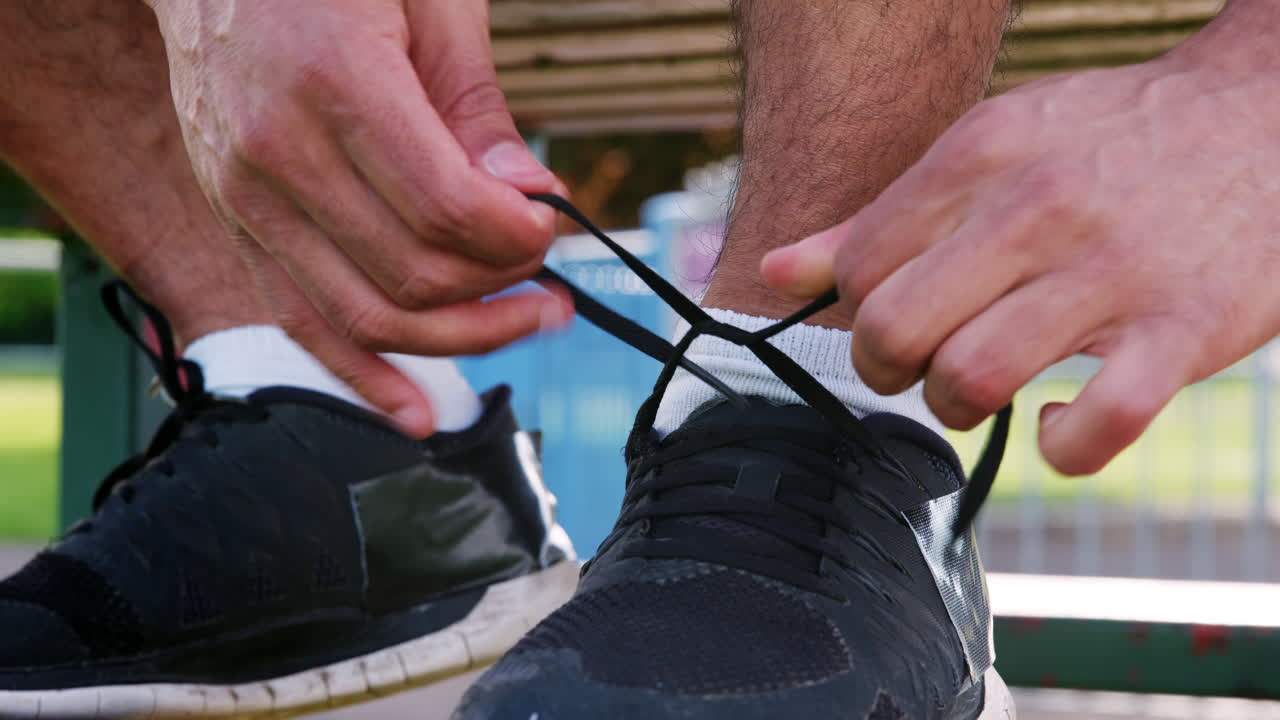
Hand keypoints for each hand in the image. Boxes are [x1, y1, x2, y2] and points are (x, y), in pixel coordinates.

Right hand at [145, 0, 570, 434]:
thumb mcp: (432, 1)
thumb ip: (478, 108)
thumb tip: (528, 200)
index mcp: (334, 84)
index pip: (449, 212)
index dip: (521, 236)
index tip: (554, 222)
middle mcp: (276, 153)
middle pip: (414, 274)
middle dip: (505, 288)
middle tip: (551, 276)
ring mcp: (246, 197)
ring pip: (365, 317)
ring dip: (460, 338)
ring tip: (524, 320)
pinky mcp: (238, 222)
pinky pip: (301, 324)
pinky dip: (361, 378)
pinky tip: (415, 414)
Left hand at [762, 44, 1279, 474]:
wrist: (1267, 116)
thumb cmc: (1108, 143)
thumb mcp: (990, 148)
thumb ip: (881, 216)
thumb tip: (776, 269)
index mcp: (981, 156)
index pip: (858, 270)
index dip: (859, 316)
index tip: (897, 321)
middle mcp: (1038, 208)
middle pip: (896, 329)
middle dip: (890, 370)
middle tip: (925, 364)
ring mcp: (1114, 270)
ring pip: (973, 379)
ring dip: (957, 407)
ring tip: (981, 387)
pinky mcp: (1187, 331)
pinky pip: (1100, 424)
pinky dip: (1062, 447)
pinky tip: (1058, 418)